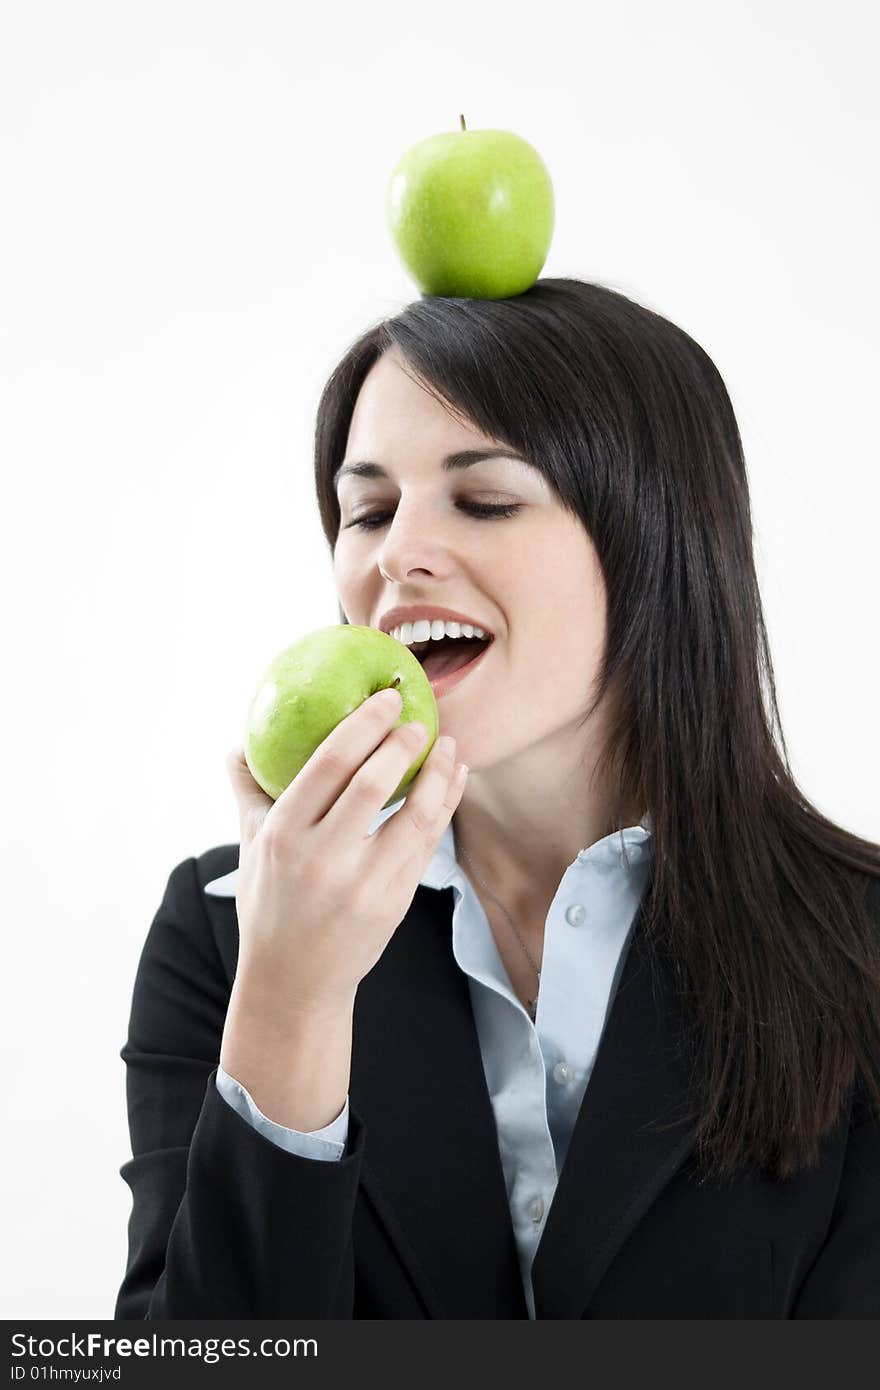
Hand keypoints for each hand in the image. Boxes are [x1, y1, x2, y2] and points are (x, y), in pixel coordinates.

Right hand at [226, 689, 466, 1009]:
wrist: (294, 981)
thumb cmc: (270, 904)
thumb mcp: (250, 847)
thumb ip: (248, 791)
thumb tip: (238, 743)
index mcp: (284, 835)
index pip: (327, 765)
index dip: (362, 725)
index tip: (385, 698)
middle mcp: (321, 859)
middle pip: (371, 785)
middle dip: (402, 744)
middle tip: (419, 719)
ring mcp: (362, 884)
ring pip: (413, 816)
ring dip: (438, 775)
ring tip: (449, 746)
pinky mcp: (394, 903)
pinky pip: (428, 844)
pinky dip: (445, 807)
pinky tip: (453, 781)